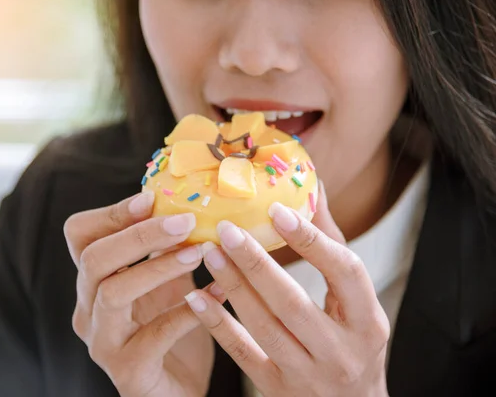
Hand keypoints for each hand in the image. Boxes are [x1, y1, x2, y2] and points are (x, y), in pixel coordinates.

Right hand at [64, 191, 224, 396]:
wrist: (178, 390)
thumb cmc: (172, 329)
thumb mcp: (169, 280)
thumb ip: (168, 247)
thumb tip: (188, 202)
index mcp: (94, 281)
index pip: (80, 236)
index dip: (111, 214)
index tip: (151, 199)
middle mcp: (88, 309)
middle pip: (92, 260)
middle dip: (139, 235)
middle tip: (185, 222)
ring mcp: (102, 342)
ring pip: (113, 293)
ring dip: (158, 268)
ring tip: (199, 253)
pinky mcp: (127, 371)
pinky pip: (153, 337)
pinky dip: (187, 313)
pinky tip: (218, 294)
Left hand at [184, 182, 389, 396]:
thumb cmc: (353, 340)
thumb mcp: (356, 300)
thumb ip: (332, 244)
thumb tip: (313, 187)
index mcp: (368, 322)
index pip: (345, 273)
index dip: (311, 240)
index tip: (276, 210)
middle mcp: (341, 352)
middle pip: (294, 303)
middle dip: (256, 264)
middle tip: (226, 229)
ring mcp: (308, 375)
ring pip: (264, 327)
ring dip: (233, 287)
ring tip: (209, 252)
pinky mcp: (278, 389)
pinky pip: (243, 355)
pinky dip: (218, 324)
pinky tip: (195, 296)